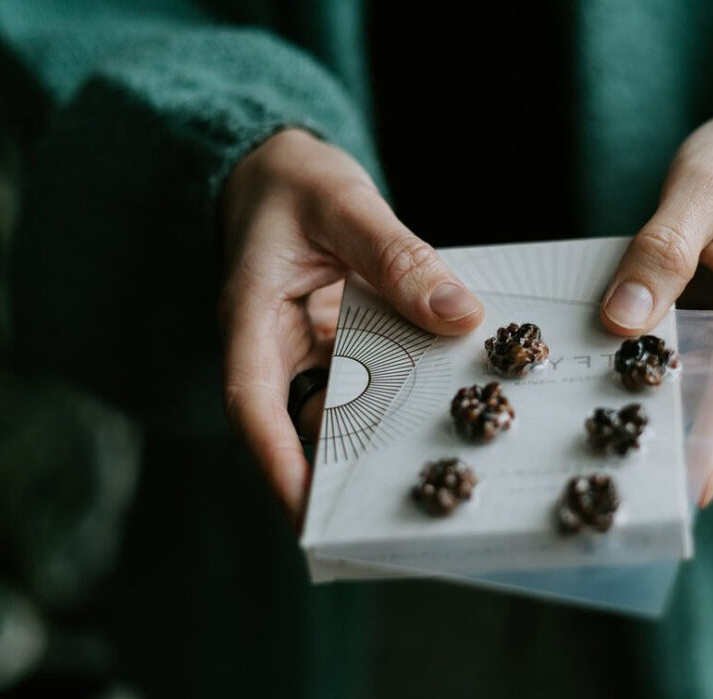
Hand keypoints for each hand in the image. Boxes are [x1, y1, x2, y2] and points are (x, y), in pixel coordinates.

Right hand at [220, 129, 483, 527]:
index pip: (253, 405)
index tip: (309, 514)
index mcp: (252, 319)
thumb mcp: (345, 205)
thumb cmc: (294, 182)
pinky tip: (441, 389)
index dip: (278, 464)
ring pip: (341, 407)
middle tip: (397, 501)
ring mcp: (306, 350)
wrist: (277, 169)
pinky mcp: (335, 344)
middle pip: (303, 423)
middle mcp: (274, 347)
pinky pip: (366, 378)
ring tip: (434, 450)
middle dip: (345, 466)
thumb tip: (460, 316)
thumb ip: (398, 257)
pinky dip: (400, 385)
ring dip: (383, 426)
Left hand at [600, 76, 712, 505]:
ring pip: (697, 379)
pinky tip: (603, 384)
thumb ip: (662, 250)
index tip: (691, 484)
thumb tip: (622, 321)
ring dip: (658, 409)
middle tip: (627, 479)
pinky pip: (682, 353)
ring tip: (606, 447)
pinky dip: (649, 369)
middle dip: (678, 438)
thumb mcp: (701, 186)